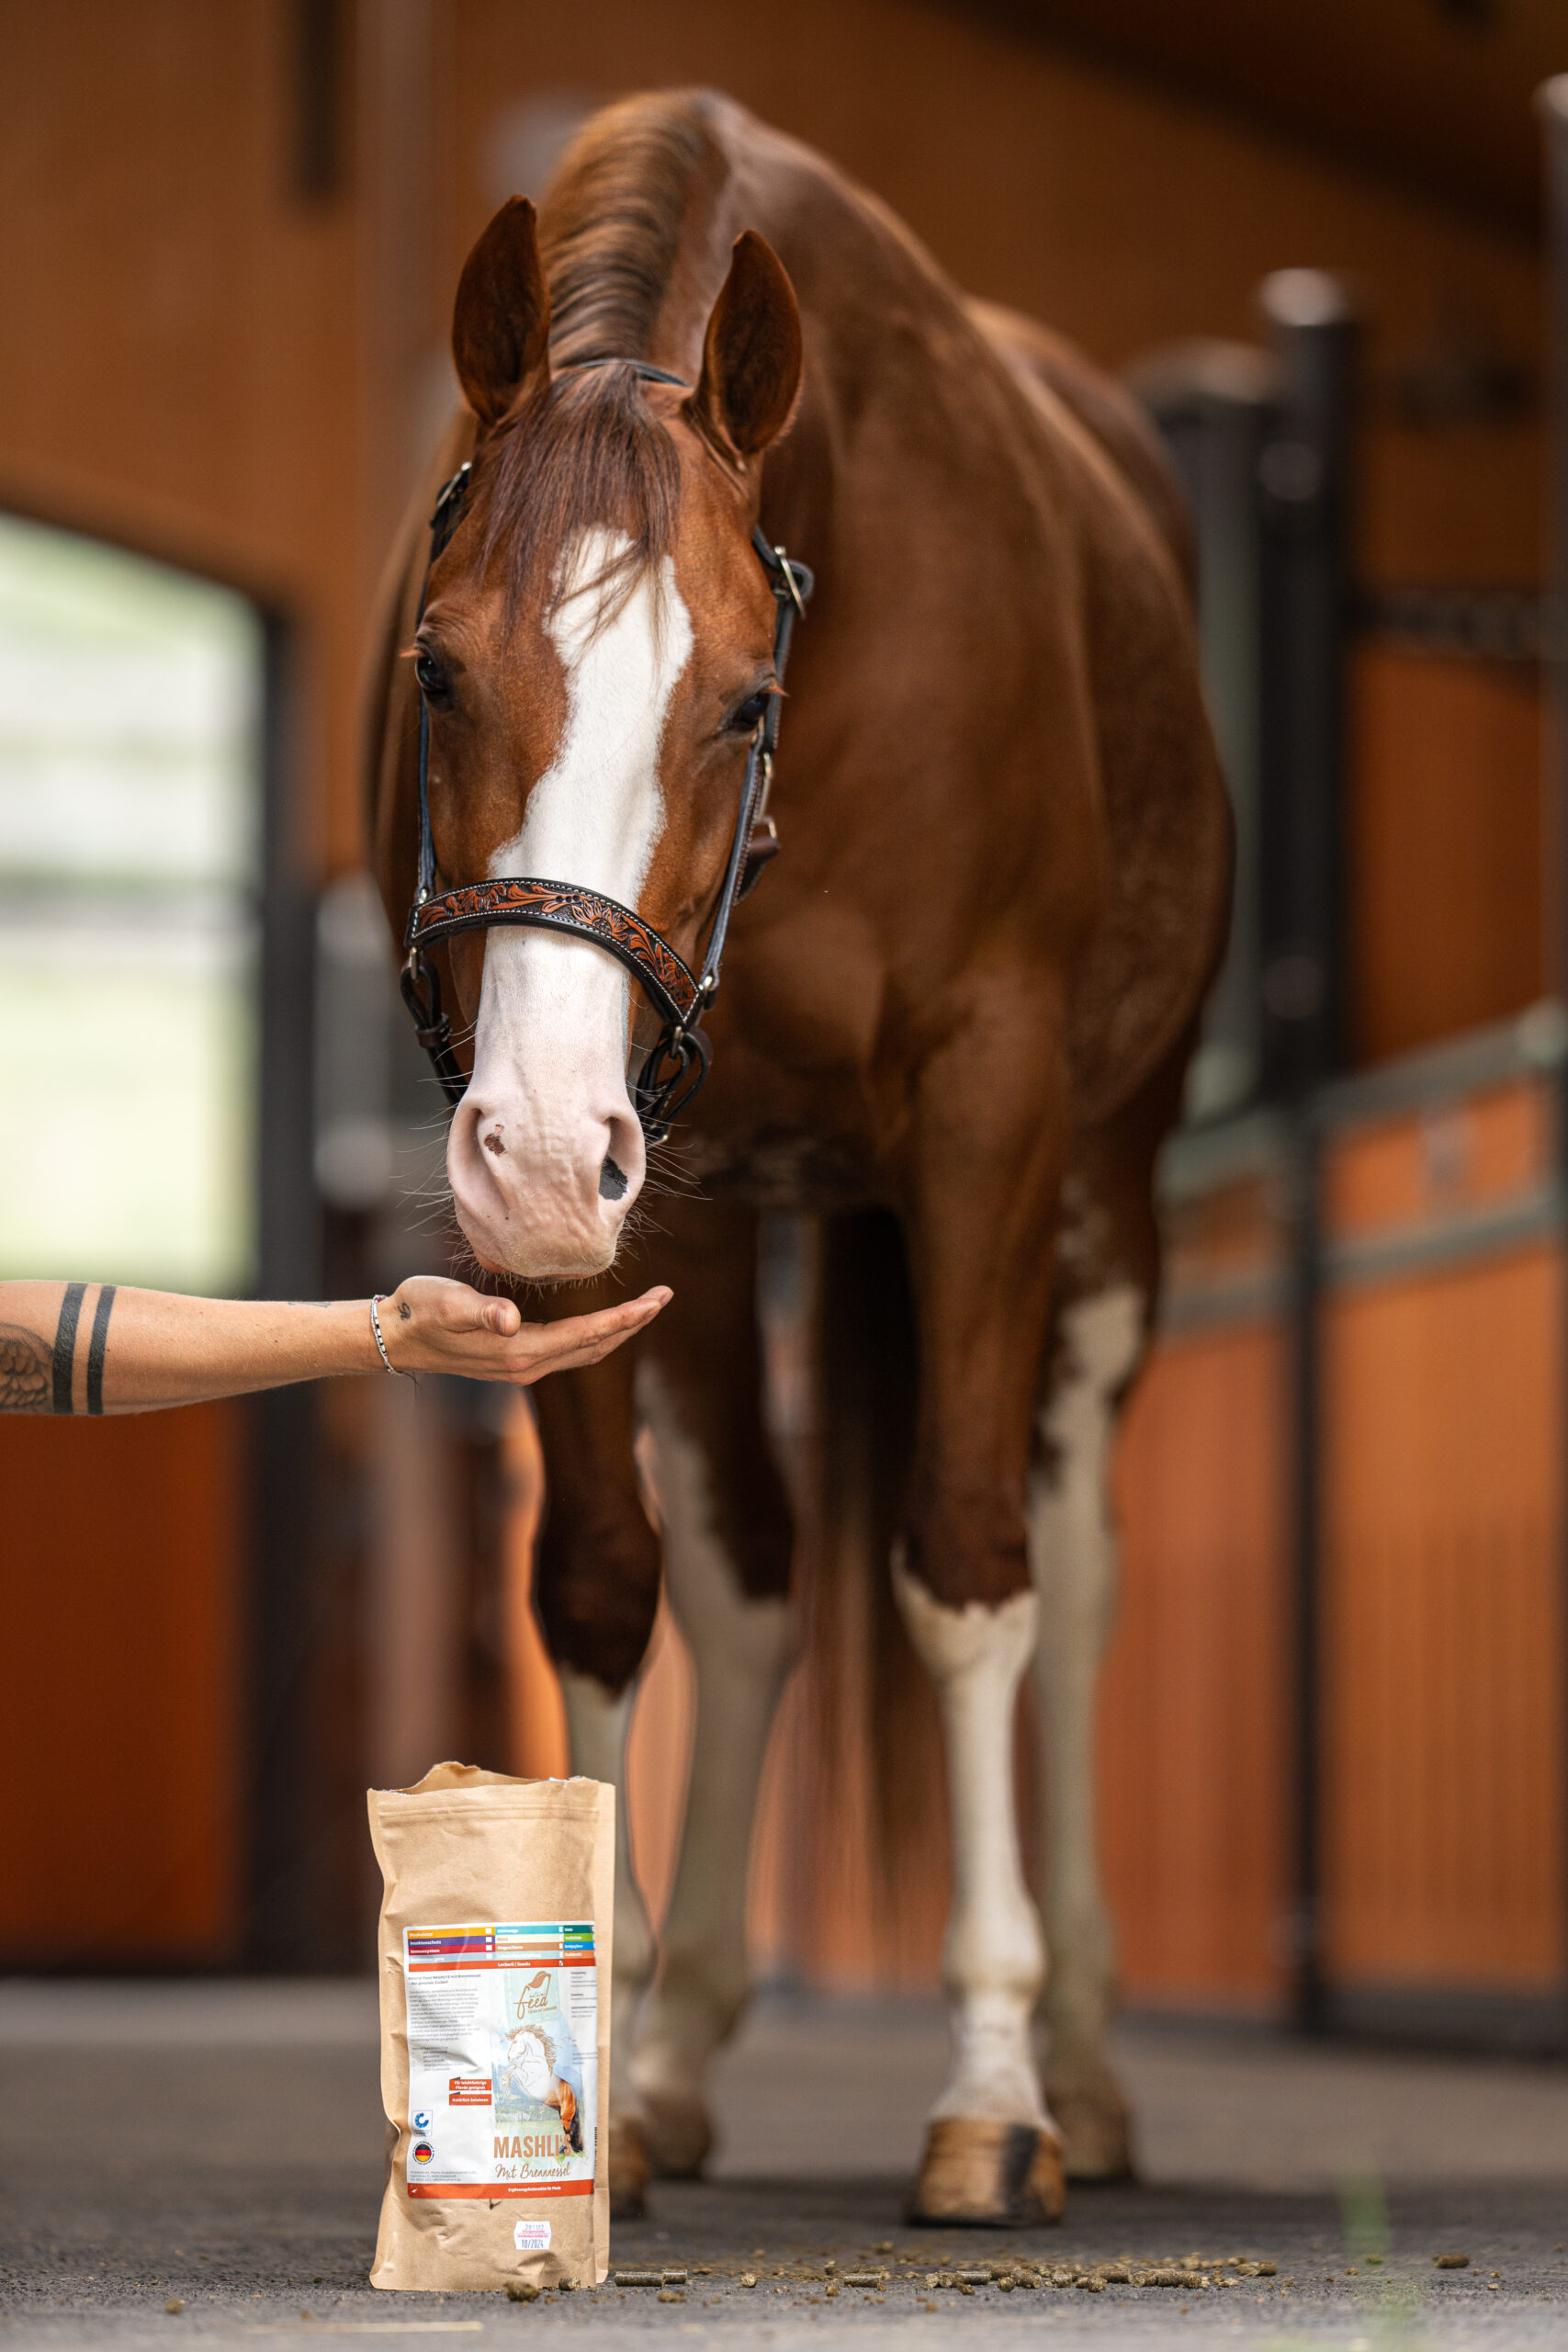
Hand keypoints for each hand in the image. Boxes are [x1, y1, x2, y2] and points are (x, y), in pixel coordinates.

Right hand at [377, 1277, 669, 1383]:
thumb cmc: (420, 1312)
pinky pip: (570, 1353)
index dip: (623, 1318)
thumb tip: (509, 1320)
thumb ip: (480, 1312)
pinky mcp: (516, 1362)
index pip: (585, 1334)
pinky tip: (604, 1326)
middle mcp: (528, 1367)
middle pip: (595, 1346)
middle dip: (633, 1323)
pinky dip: (595, 1337)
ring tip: (646, 1309)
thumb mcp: (446, 1303)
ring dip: (618, 1332)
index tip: (654, 1302)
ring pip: (585, 1352)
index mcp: (519, 1352)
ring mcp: (523, 1368)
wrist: (395, 1338)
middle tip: (665, 1298)